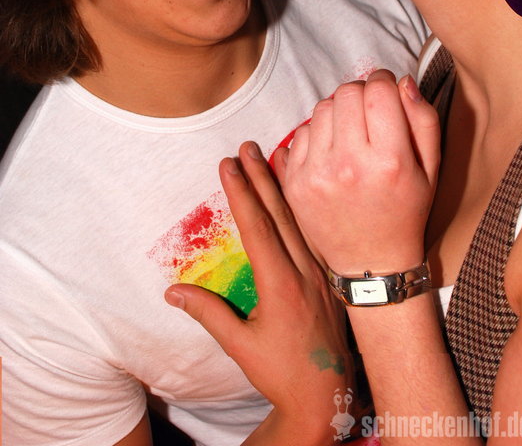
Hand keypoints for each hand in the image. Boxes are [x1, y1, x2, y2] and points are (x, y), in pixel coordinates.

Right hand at [165, 142, 364, 444]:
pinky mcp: (327, 276)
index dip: (241, 193)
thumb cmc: (281, 373)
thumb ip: (208, 314)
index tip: (228, 164)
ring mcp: (319, 271)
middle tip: (246, 146)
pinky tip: (299, 191)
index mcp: (281, 284)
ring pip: (299, 218)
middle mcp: (303, 270)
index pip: (257, 227)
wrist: (329, 396)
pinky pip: (312, 232)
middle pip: (279, 213)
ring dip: (283, 186)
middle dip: (260, 177)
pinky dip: (302, 206)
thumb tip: (171, 291)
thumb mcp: (239, 347)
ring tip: (273, 154)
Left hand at [274, 71, 440, 274]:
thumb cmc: (406, 212)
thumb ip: (423, 120)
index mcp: (389, 161)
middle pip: (346, 93)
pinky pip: (301, 133)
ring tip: (352, 131)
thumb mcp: (431, 169)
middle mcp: (349, 165)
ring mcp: (317, 174)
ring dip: (338, 111)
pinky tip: (333, 150)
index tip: (386, 89)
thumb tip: (402, 81)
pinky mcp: (295, 183)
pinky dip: (318, 133)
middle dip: (361, 93)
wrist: (370, 264)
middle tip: (370, 110)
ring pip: (321, 108)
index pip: (377, 90)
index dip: (383, 81)